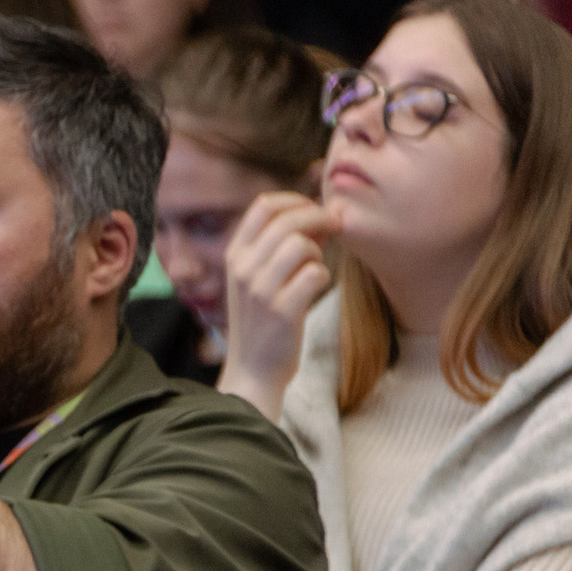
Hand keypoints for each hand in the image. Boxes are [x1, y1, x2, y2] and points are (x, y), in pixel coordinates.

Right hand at [217, 191, 341, 419]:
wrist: (253, 369)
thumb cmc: (262, 319)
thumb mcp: (254, 278)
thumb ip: (274, 246)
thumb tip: (316, 213)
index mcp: (234, 255)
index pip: (264, 206)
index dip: (295, 201)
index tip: (314, 211)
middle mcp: (243, 269)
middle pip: (287, 221)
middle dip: (319, 218)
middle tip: (337, 227)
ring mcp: (261, 290)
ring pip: (301, 245)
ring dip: (318, 252)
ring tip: (316, 268)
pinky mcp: (282, 311)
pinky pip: (315, 274)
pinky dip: (323, 276)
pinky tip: (316, 288)